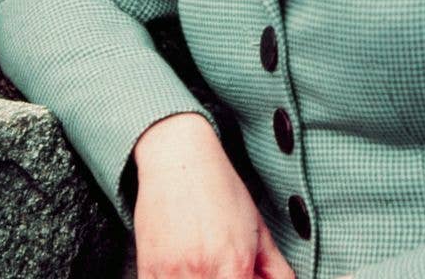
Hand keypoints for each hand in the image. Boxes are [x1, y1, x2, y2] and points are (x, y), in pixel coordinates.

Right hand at [132, 112, 294, 278]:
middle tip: (224, 270)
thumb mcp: (259, 229)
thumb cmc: (219, 189)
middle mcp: (204, 272)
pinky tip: (182, 270)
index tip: (244, 276)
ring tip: (203, 267)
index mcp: (235, 265)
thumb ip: (277, 269)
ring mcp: (173, 272)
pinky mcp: (148, 267)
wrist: (178, 159)